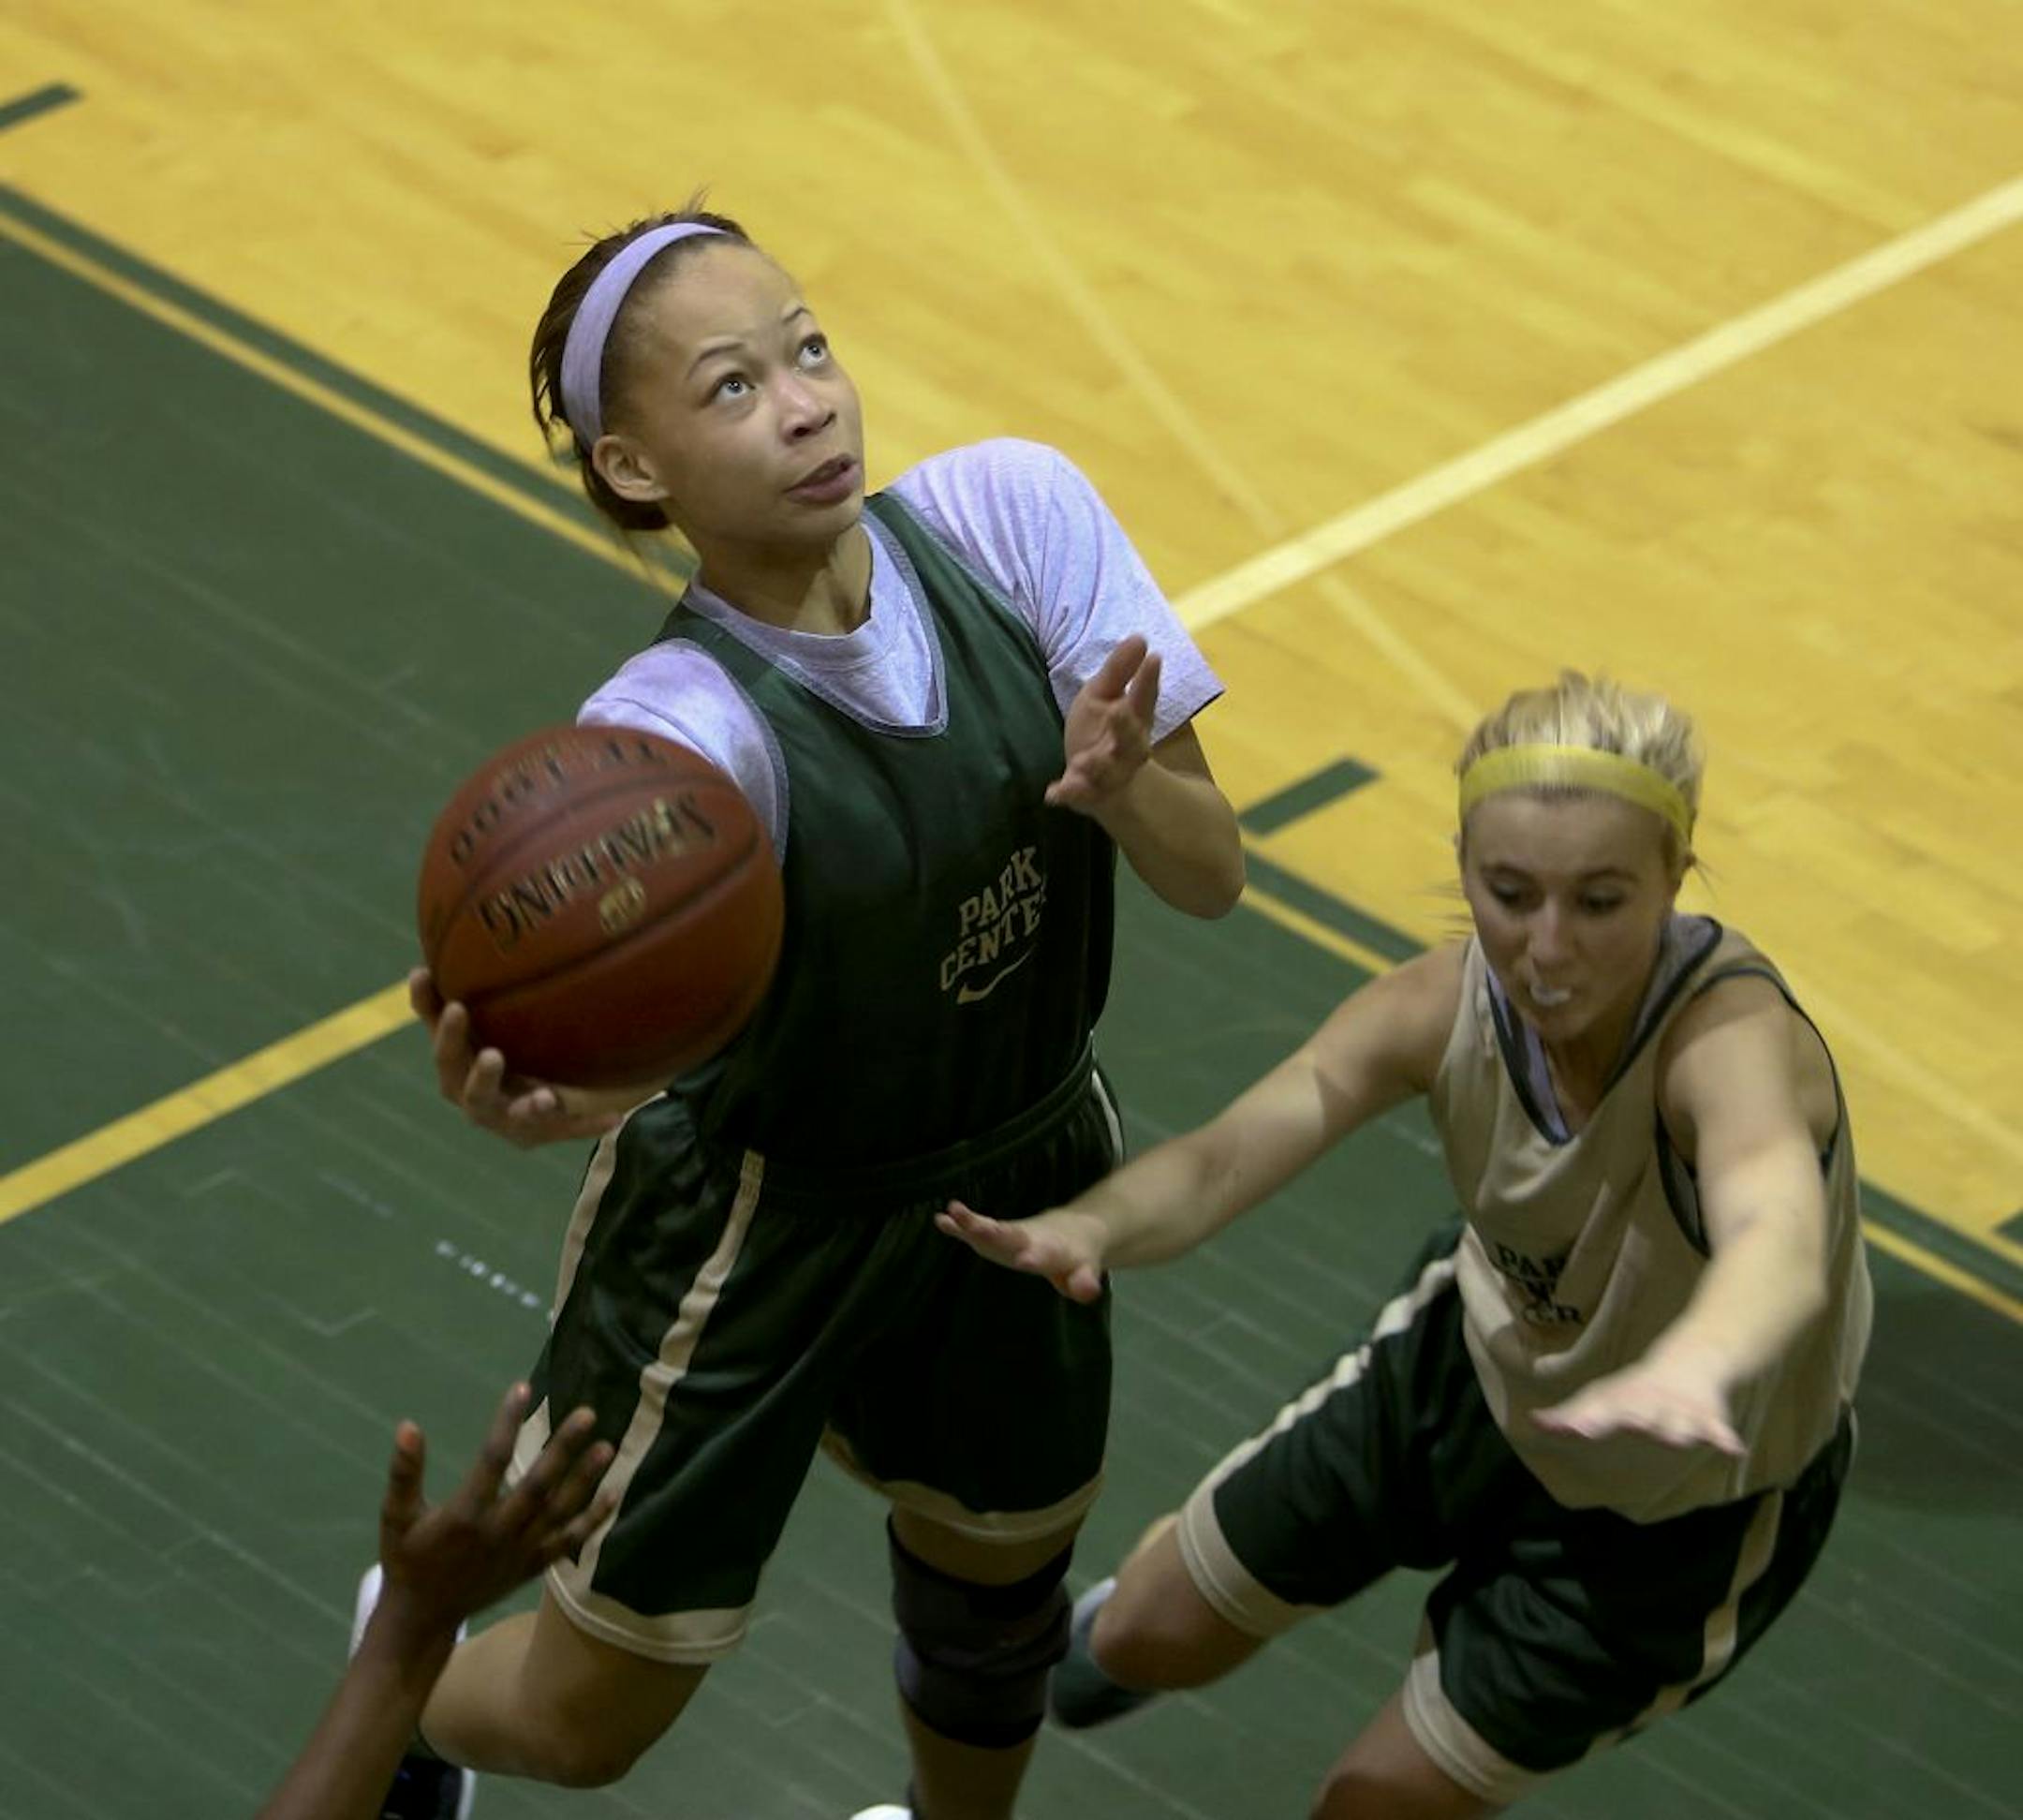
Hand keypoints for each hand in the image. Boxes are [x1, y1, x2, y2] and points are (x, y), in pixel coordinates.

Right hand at [372, 1384, 616, 1651]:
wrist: (422, 1619)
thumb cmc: (409, 1560)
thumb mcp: (395, 1517)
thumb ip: (404, 1472)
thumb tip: (408, 1426)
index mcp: (464, 1515)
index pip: (491, 1459)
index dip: (507, 1422)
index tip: (523, 1387)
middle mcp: (498, 1533)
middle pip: (538, 1485)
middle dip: (563, 1448)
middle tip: (588, 1413)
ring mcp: (519, 1552)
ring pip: (559, 1512)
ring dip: (585, 1479)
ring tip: (607, 1447)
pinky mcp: (532, 1568)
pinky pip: (567, 1542)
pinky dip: (591, 1520)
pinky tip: (612, 1494)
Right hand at [410, 968, 625, 1147]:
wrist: (538, 1098)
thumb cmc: (500, 1048)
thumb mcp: (480, 1024)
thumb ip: (453, 997)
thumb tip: (422, 963)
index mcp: (458, 1070)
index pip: (444, 1052)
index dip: (444, 1031)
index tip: (456, 1006)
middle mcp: (478, 1100)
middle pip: (469, 1090)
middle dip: (479, 1074)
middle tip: (492, 1054)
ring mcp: (511, 1121)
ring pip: (514, 1117)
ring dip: (528, 1106)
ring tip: (544, 1097)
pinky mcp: (545, 1133)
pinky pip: (570, 1129)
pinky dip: (590, 1123)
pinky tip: (616, 1117)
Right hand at [936, 1200, 1105, 1302]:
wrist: (1071, 1231)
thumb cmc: (1074, 1258)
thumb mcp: (1085, 1272)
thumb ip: (1084, 1282)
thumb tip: (1087, 1291)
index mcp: (1050, 1249)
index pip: (1043, 1253)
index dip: (1036, 1256)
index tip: (1025, 1259)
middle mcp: (1026, 1237)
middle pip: (1010, 1234)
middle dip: (994, 1232)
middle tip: (978, 1226)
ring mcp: (1008, 1234)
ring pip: (989, 1228)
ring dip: (971, 1221)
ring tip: (952, 1211)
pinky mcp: (994, 1235)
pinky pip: (975, 1230)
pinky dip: (959, 1225)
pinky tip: (940, 1220)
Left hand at [1050, 635, 1160, 814]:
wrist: (1098, 781)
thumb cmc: (1102, 729)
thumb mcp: (1104, 694)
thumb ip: (1119, 670)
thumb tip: (1139, 637)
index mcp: (1134, 720)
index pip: (1144, 699)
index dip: (1149, 681)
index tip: (1154, 658)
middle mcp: (1127, 749)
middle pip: (1132, 741)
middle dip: (1126, 728)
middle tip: (1118, 711)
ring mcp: (1108, 774)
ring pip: (1108, 772)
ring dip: (1097, 766)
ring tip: (1085, 761)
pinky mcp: (1088, 793)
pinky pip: (1080, 796)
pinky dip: (1068, 795)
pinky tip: (1053, 793)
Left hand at [1533, 1345, 1743, 1456]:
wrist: (1687, 1362)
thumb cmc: (1634, 1390)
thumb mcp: (1601, 1398)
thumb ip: (1568, 1415)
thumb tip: (1534, 1422)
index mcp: (1620, 1402)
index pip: (1599, 1411)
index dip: (1586, 1420)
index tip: (1574, 1429)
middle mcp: (1648, 1406)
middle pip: (1641, 1416)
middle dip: (1635, 1421)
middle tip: (1630, 1424)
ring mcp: (1679, 1411)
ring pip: (1679, 1424)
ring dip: (1677, 1430)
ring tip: (1674, 1437)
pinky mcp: (1708, 1418)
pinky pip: (1719, 1430)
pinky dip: (1724, 1437)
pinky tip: (1734, 1449)